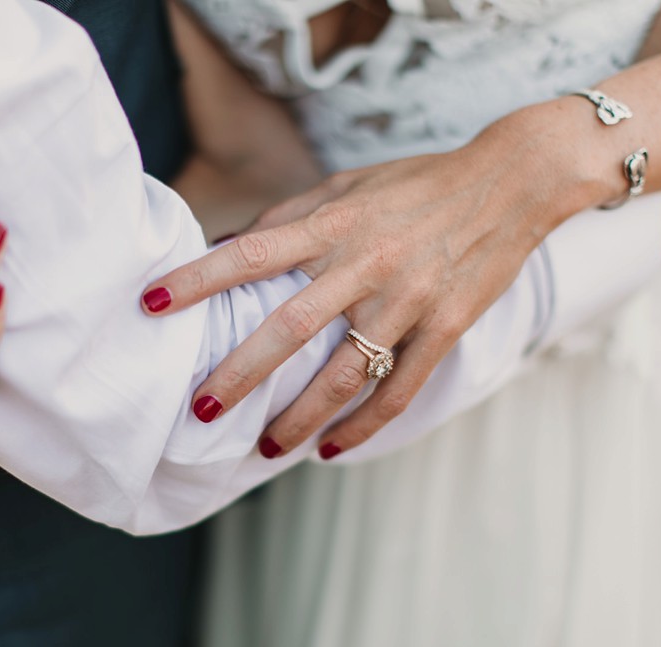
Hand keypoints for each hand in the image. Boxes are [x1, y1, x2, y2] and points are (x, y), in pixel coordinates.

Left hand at [140, 124, 566, 459]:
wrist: (511, 182)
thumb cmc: (416, 184)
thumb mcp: (347, 186)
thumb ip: (289, 218)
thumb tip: (227, 244)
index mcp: (334, 224)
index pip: (250, 254)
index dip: (197, 279)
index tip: (150, 303)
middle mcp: (365, 264)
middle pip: (290, 328)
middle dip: (240, 373)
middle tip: (201, 409)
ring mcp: (408, 300)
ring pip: (344, 374)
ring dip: (300, 417)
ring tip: (265, 448)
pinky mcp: (444, 328)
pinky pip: (399, 389)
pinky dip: (363, 426)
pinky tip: (331, 450)